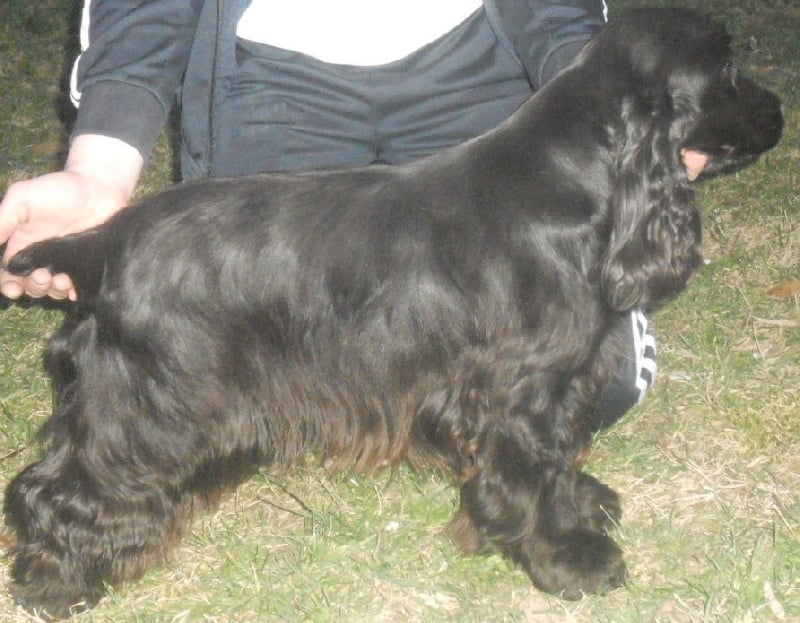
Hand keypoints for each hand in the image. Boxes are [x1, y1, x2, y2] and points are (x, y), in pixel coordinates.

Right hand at [0, 135, 142, 299]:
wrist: (98, 186)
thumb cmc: (57, 189)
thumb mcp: (22, 199)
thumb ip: (3, 221)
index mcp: (22, 244)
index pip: (9, 272)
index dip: (7, 285)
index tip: (11, 288)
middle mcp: (42, 257)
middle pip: (31, 285)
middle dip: (33, 287)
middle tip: (42, 276)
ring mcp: (65, 262)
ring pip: (53, 288)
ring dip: (53, 290)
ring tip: (60, 280)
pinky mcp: (86, 264)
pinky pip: (79, 286)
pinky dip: (73, 292)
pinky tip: (74, 288)